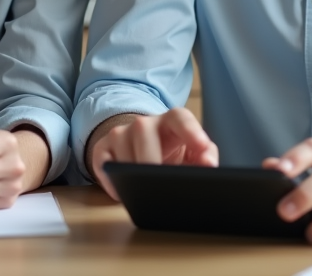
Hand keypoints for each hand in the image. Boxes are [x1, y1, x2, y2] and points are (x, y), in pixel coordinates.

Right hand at [88, 108, 218, 200]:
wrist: (141, 150)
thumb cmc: (171, 152)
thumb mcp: (192, 153)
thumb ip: (205, 156)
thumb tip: (209, 164)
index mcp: (171, 121)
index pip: (180, 117)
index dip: (191, 131)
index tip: (201, 146)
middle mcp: (144, 123)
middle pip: (144, 132)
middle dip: (152, 159)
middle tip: (161, 184)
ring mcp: (120, 134)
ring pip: (123, 150)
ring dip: (133, 175)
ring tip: (145, 193)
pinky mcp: (102, 149)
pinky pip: (104, 166)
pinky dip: (114, 183)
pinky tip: (125, 193)